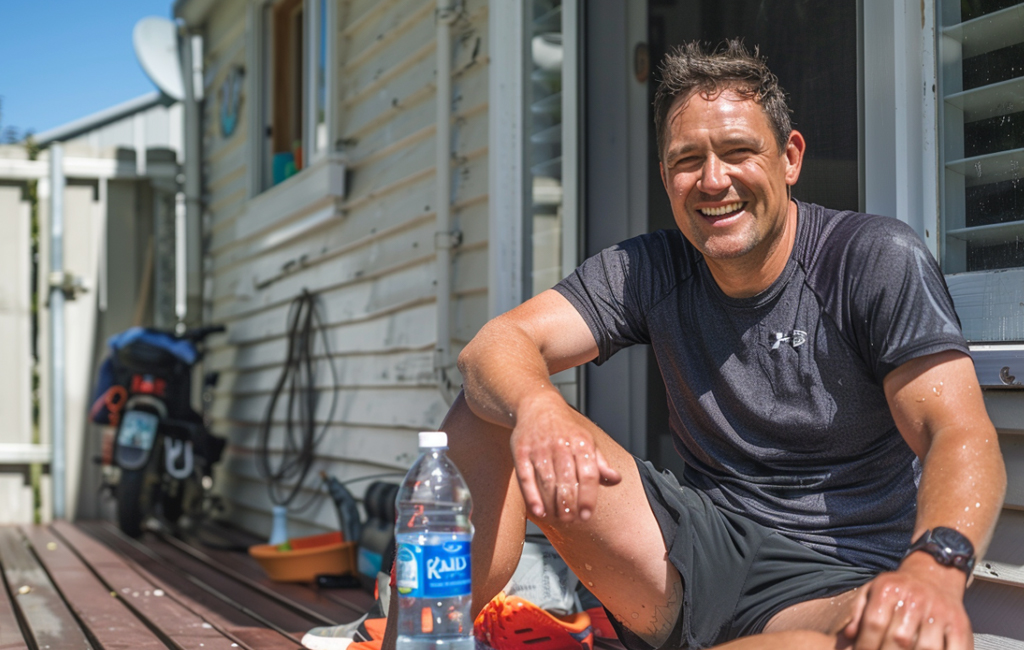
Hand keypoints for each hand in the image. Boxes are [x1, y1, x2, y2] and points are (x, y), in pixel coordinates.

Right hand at [510, 392, 620, 522]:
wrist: (537, 405)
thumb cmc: (565, 427)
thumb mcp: (586, 440)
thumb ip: (600, 463)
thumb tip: (616, 479)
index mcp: (581, 443)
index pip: (588, 475)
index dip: (588, 497)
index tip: (586, 514)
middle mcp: (561, 445)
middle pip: (567, 480)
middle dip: (570, 504)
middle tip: (571, 520)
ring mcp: (540, 448)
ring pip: (547, 481)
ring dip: (553, 503)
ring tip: (559, 518)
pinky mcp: (521, 451)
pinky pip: (526, 477)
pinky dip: (532, 496)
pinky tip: (538, 511)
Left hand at [844, 552, 971, 649]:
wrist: (934, 573)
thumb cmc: (898, 589)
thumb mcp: (872, 590)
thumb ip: (857, 612)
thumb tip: (850, 635)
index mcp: (889, 590)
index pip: (874, 624)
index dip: (866, 645)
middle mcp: (915, 600)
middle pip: (899, 639)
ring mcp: (939, 613)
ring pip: (926, 648)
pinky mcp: (960, 625)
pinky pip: (956, 649)